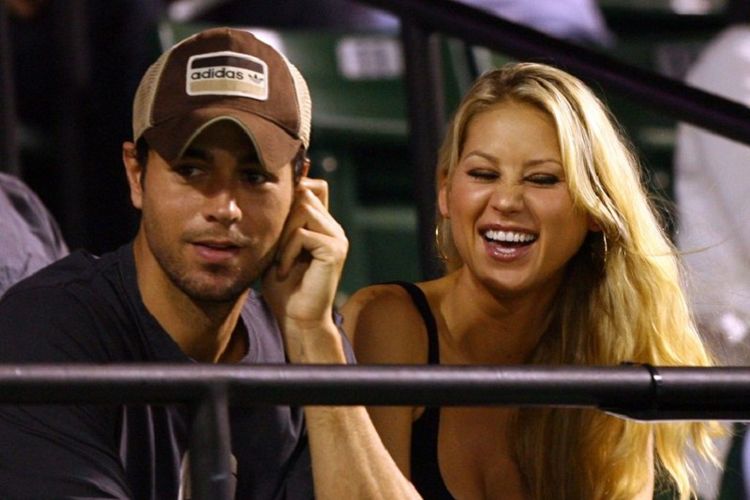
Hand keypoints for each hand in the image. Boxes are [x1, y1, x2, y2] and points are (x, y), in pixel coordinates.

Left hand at [261, 177, 347, 361]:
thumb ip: (279, 224)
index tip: (274, 211)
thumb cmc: (283, 288)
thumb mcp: (276, 248)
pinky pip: (302, 234)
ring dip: (283, 235)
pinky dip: (286, 252)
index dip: (296, 188)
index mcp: (323, 225)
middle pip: (305, 194)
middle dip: (282, 217)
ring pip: (303, 209)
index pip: (315, 187)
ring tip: (279, 261)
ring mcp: (337, 238)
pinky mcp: (335, 250)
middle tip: (275, 248)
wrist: (297, 319)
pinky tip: (284, 271)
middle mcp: (333, 228)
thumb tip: (269, 195)